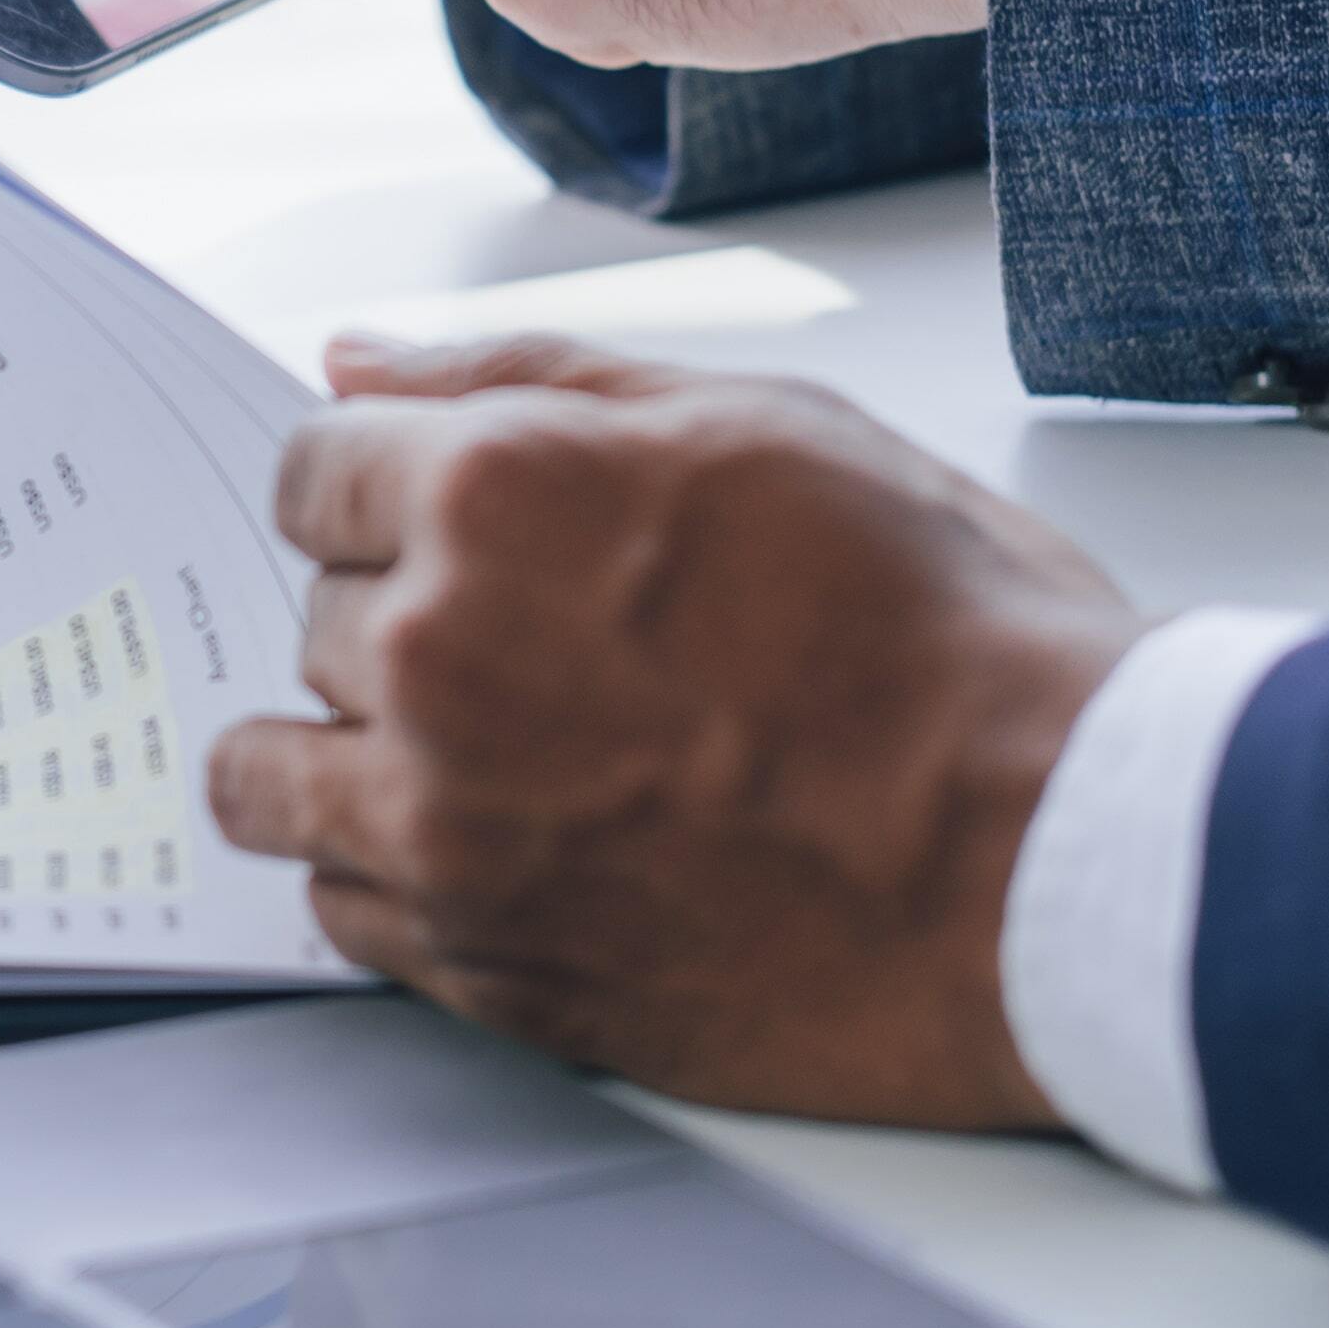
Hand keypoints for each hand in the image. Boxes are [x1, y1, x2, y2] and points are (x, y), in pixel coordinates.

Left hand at [206, 333, 1143, 1132]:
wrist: (1057, 864)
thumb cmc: (953, 638)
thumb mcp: (766, 424)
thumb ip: (529, 378)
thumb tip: (359, 358)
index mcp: (499, 495)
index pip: (310, 475)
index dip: (394, 494)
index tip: (460, 529)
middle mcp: (441, 658)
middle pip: (316, 621)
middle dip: (409, 621)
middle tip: (553, 649)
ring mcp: (450, 828)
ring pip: (271, 778)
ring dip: (354, 756)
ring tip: (486, 758)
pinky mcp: (485, 969)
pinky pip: (338, 914)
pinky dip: (394, 882)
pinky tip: (509, 852)